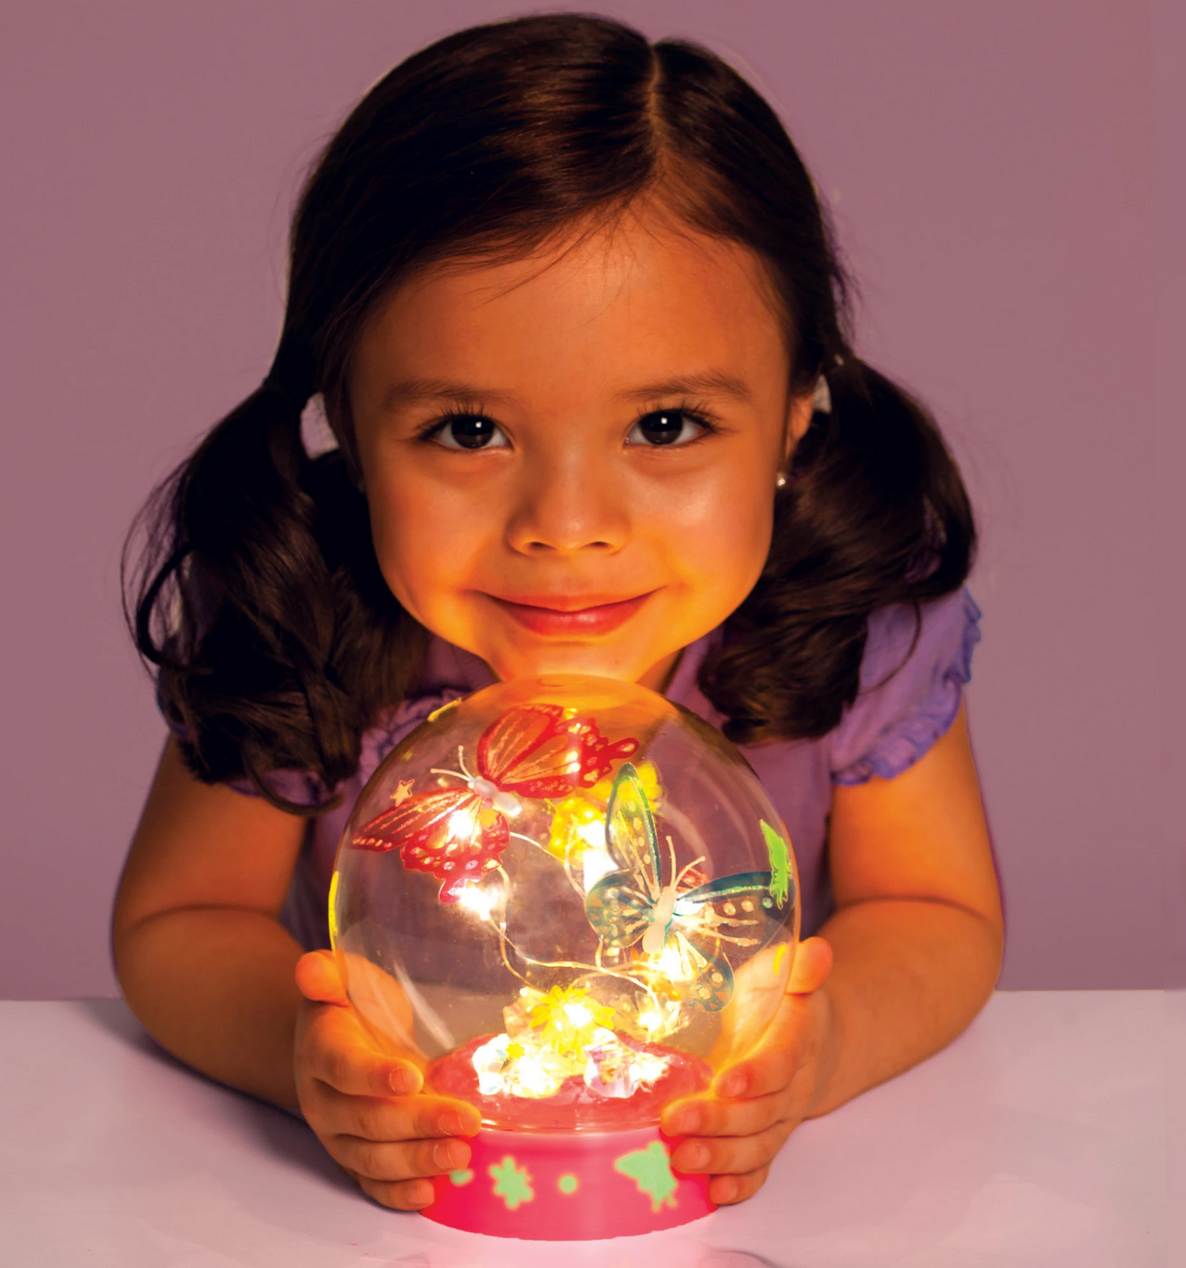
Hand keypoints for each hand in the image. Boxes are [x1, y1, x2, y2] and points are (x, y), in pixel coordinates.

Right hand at [293, 950, 480, 1210]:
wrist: (334, 1039)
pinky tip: (430, 1192)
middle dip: (419, 1124)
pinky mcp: (354, 1158)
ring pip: (372, 1158)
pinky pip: (371, 1183)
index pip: (344, 1069)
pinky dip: (398, 1193)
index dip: (375, 1076)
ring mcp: (337, 1135)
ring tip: (460, 1154)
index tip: (414, 1077)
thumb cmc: (351, 1003)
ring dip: (418, 1160)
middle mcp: (324, 1101)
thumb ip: (328, 971)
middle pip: (368, 1120)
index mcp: (321, 1051)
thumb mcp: (344, 977)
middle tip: (466, 1122)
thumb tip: (309, 968)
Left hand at [660, 936, 834, 1205]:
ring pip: (757, 1146)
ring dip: (720, 1157)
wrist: (812, 1040)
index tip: (726, 1083)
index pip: (780, 1062)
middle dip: (718, 1121)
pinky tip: (713, 1194)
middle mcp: (791, 1086)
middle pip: (761, 1112)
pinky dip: (739, 1185)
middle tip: (675, 1121)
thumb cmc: (783, 999)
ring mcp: (779, 1118)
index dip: (757, 1076)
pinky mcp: (766, 1137)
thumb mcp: (787, 973)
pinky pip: (759, 1168)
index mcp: (797, 1039)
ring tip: (681, 1159)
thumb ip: (799, 964)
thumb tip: (816, 950)